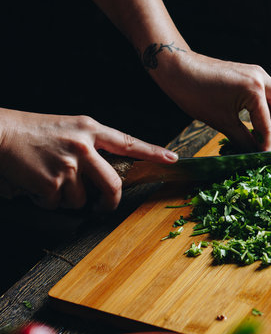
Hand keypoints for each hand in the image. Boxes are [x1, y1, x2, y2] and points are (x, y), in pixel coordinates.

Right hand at [0, 109, 177, 209]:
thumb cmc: (33, 131)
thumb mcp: (69, 128)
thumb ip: (92, 144)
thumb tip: (107, 172)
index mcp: (91, 128)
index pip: (129, 142)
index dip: (153, 152)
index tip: (173, 159)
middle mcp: (84, 146)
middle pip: (113, 184)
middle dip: (110, 201)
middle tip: (103, 205)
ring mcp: (69, 165)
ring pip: (82, 199)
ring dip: (67, 197)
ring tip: (49, 178)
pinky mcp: (52, 182)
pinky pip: (58, 203)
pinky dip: (47, 200)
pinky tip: (36, 183)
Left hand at [152, 51, 270, 151]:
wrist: (179, 68)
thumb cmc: (195, 93)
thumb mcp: (221, 121)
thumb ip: (243, 139)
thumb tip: (256, 154)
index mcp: (255, 90)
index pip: (269, 125)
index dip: (268, 145)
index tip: (263, 158)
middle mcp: (262, 79)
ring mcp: (258, 75)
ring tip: (265, 138)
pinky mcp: (252, 76)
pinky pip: (270, 96)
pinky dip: (269, 112)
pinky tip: (257, 125)